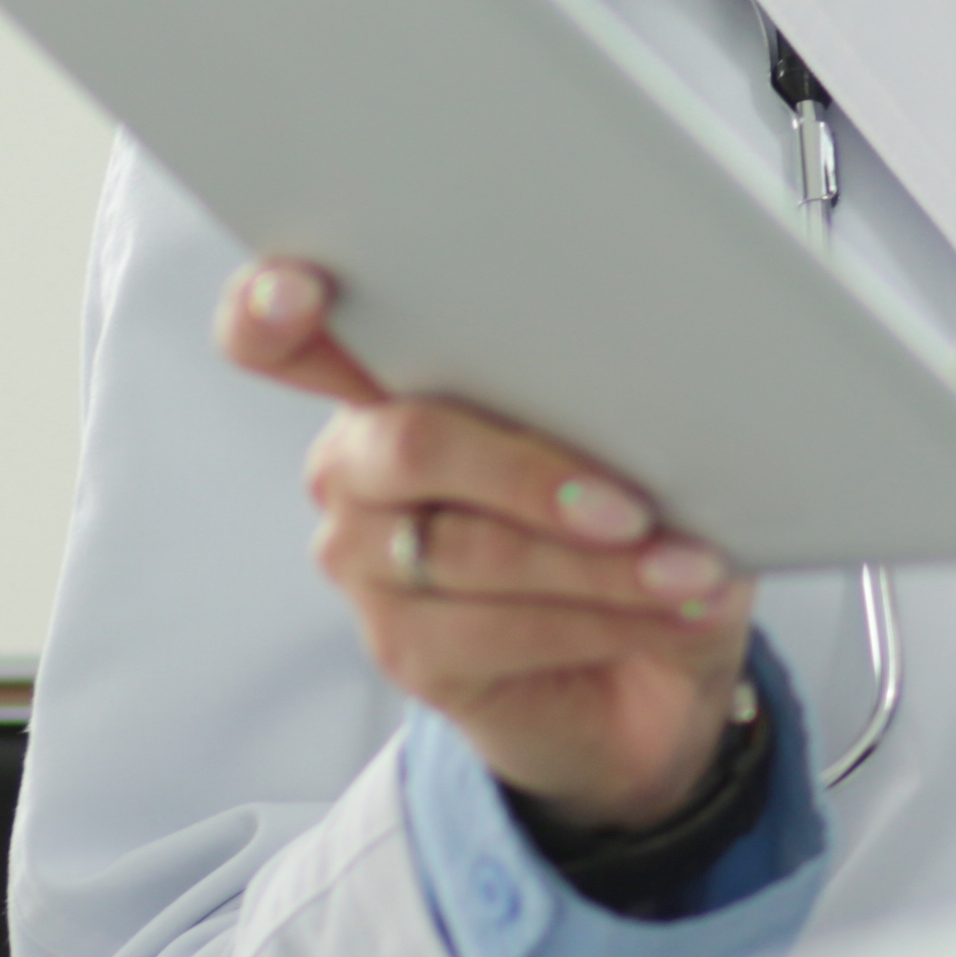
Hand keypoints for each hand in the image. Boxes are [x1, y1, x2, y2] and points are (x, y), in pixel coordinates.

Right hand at [213, 258, 754, 834]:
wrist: (649, 663)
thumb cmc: (630, 515)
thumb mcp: (630, 435)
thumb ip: (603, 391)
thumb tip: (661, 381)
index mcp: (392, 376)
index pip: (280, 335)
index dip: (268, 311)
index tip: (298, 294)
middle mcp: (357, 465)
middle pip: (411, 443)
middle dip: (532, 473)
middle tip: (632, 507)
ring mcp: (368, 561)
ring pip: (471, 548)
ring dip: (598, 565)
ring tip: (687, 569)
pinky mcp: (405, 649)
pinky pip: (502, 629)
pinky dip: (603, 618)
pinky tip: (670, 610)